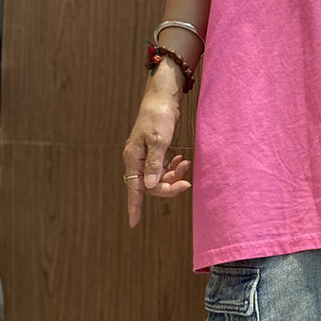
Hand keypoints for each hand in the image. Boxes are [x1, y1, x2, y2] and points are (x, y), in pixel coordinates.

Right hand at [122, 96, 191, 226]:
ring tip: (186, 165)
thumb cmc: (159, 116)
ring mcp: (145, 156)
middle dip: (169, 187)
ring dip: (174, 176)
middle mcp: (136, 159)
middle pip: (151, 185)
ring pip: (159, 178)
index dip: (134, 206)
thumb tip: (151, 185)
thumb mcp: (159, 140)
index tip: (133, 223)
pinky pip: (163, 168)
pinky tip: (182, 160)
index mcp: (133, 158)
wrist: (162, 97)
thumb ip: (155, 163)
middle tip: (187, 183)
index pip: (134, 188)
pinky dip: (173, 167)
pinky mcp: (154, 151)